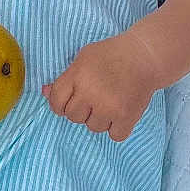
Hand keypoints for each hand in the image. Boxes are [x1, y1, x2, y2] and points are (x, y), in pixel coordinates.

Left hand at [43, 32, 159, 142]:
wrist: (145, 56)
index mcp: (77, 76)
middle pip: (73, 117)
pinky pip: (114, 135)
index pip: (56, 102)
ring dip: (100, 118)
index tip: (72, 100)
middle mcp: (90, 93)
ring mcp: (109, 107)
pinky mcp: (127, 117)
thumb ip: (64, 77)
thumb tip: (44, 92)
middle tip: (96, 97)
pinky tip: (121, 111)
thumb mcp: (83, 58)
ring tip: (110, 101)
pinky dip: (117, 127)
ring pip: (93, 127)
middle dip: (82, 109)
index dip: (61, 103)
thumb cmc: (111, 54)